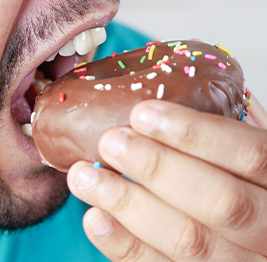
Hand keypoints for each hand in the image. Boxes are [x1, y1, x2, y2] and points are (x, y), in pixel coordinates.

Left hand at [67, 94, 266, 260]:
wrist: (260, 241)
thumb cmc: (256, 187)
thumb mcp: (261, 153)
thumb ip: (238, 130)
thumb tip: (194, 88)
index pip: (250, 154)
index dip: (195, 133)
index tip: (142, 113)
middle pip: (219, 200)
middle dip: (157, 167)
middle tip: (110, 141)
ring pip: (188, 241)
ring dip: (128, 204)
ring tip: (84, 176)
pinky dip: (125, 246)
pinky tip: (95, 218)